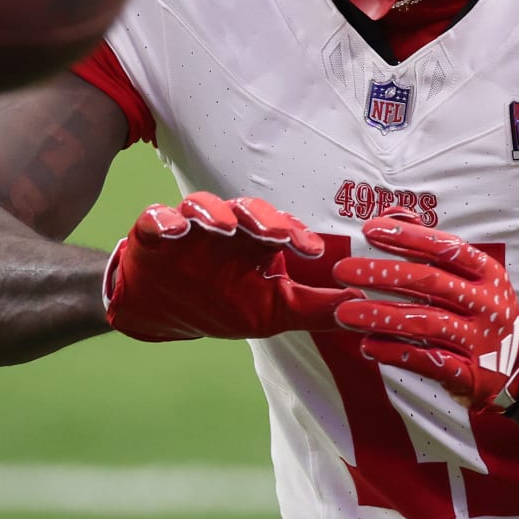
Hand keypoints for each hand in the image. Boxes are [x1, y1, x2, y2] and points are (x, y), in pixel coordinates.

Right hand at [104, 193, 358, 341]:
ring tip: (222, 226)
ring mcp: (190, 229)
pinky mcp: (154, 233)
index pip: (281, 229)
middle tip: (273, 234)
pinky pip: (157, 219)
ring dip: (214, 212)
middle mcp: (227, 228)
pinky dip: (164, 220)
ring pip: (204, 206)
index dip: (297, 234)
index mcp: (256, 244)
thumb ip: (316, 309)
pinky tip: (174, 229)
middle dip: (262, 217)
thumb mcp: (273, 312)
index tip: (312, 249)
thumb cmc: (222, 304)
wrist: (161, 311)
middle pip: (247, 210)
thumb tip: (364, 310)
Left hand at [333, 212, 518, 411]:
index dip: (407, 237)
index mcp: (488, 274)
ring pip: (424, 323)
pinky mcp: (469, 374)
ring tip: (344, 313)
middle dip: (382, 274)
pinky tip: (367, 345)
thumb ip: (433, 248)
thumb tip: (393, 214)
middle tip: (343, 270)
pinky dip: (394, 352)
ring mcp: (480, 340)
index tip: (369, 229)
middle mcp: (487, 304)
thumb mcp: (472, 278)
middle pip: (429, 282)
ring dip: (380, 316)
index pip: (445, 248)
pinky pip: (426, 360)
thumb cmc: (482, 312)